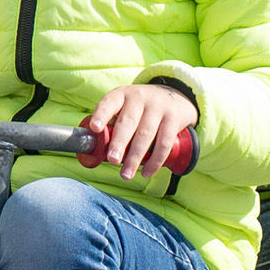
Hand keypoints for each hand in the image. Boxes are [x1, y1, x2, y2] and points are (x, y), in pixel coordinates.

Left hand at [83, 82, 197, 179]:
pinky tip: (146, 172)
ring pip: (146, 134)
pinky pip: (164, 142)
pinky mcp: (174, 118)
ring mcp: (157, 107)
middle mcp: (139, 98)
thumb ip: (111, 125)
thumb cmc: (140, 108)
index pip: (109, 103)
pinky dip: (155, 160)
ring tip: (126, 174)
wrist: (174, 96)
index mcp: (121, 95)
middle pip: (128, 122)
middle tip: (112, 160)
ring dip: (135, 157)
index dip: (101, 115)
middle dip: (119, 142)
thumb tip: (95, 153)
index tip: (95, 128)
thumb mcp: (124, 107)